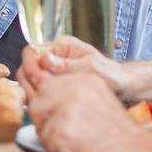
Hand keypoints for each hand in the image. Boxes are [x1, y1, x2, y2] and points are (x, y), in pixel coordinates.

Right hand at [17, 35, 131, 100]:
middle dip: (32, 80)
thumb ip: (67, 66)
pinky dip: (42, 98)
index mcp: (61, 46)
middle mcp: (54, 57)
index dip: (32, 67)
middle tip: (44, 93)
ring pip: (30, 80)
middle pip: (27, 66)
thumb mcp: (91, 69)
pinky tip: (52, 105)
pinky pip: (39, 91)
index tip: (40, 80)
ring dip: (36, 91)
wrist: (123, 88)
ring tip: (49, 100)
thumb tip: (44, 60)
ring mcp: (53, 72)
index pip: (32, 52)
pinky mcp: (54, 86)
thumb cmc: (112, 76)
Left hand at [29, 72, 151, 151]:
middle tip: (68, 137)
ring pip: (39, 126)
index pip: (45, 84)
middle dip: (46, 122)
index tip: (55, 118)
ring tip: (79, 146)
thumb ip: (72, 95)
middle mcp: (74, 91)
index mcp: (84, 79)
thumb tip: (39, 97)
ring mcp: (66, 113)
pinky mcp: (61, 136)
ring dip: (53, 141)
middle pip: (37, 104)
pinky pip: (46, 146)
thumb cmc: (123, 136)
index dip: (46, 104)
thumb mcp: (100, 100)